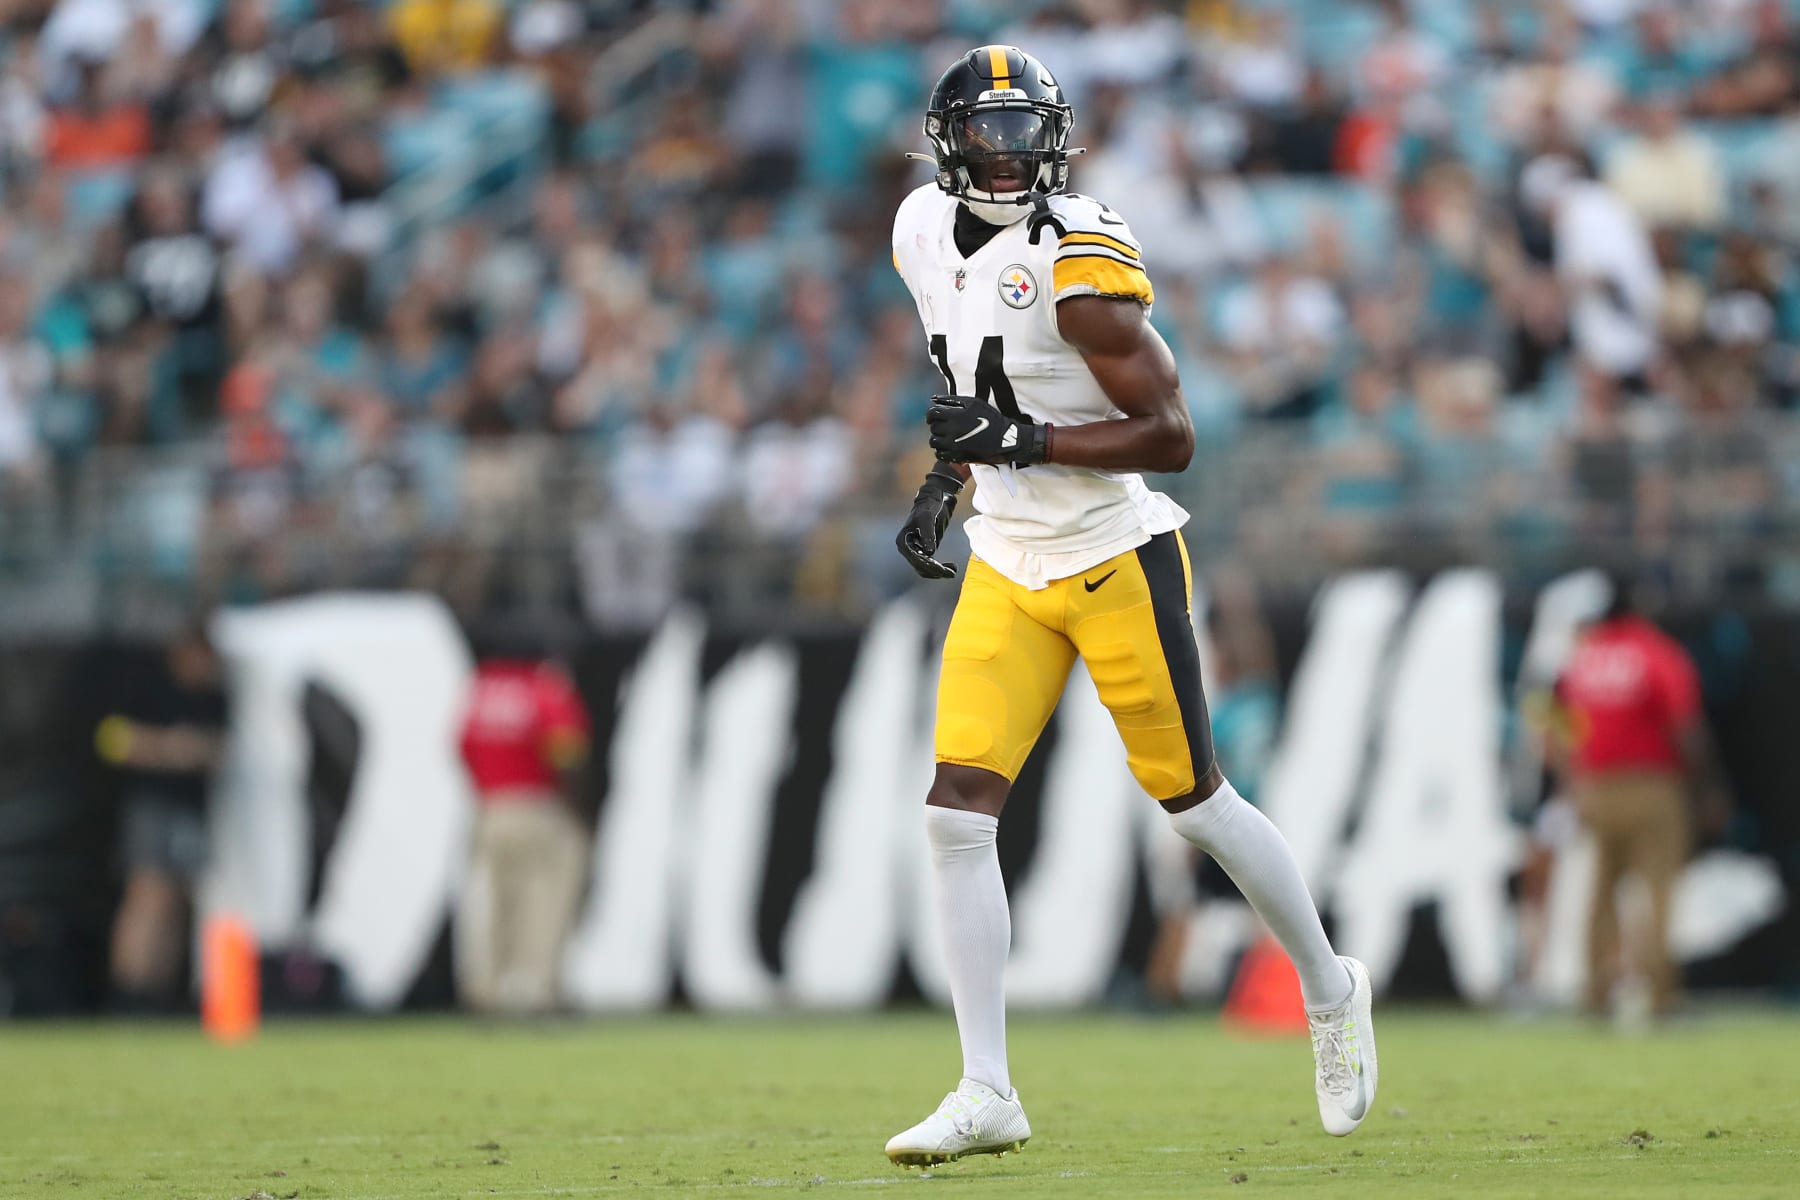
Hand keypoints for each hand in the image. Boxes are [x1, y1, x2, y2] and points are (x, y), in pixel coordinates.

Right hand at [896, 465, 962, 579]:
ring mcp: (916, 550)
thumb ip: (928, 534)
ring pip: (925, 569)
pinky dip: (940, 568)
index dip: (928, 566)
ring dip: (938, 572)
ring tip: (952, 571)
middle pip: (920, 567)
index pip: (915, 559)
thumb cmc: (929, 505)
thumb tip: (929, 553)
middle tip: (951, 572)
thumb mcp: (928, 517)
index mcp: (903, 541)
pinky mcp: (925, 549)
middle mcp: (907, 548)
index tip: (941, 569)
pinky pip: (931, 564)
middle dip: (935, 571)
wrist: (935, 498)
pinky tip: (951, 567)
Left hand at [927, 395, 1048, 465]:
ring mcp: (954, 445)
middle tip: (943, 425)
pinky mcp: (957, 456)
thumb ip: (952, 400)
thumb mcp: (973, 403)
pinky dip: (940, 450)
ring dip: (937, 438)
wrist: (1003, 438)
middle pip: (933, 428)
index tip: (934, 416)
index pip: (932, 414)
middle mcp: (952, 431)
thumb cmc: (989, 417)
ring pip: (934, 442)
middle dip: (936, 425)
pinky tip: (948, 446)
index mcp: (955, 416)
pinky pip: (939, 455)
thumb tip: (933, 399)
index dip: (931, 415)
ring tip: (945, 436)